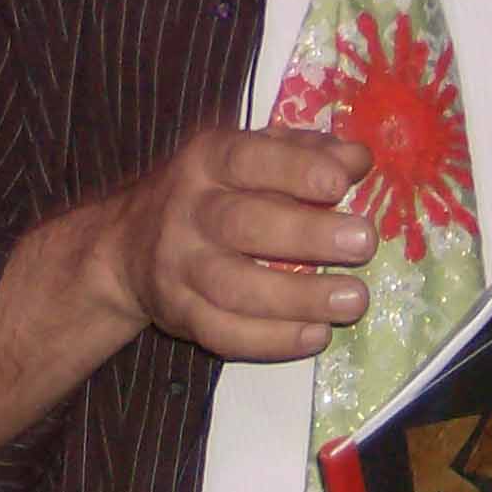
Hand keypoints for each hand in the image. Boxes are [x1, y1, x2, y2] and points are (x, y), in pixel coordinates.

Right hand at [96, 123, 377, 359]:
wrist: (128, 244)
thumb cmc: (213, 191)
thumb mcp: (251, 154)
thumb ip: (305, 151)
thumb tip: (359, 159)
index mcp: (209, 159)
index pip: (249, 158)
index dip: (294, 169)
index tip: (340, 183)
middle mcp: (189, 210)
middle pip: (243, 224)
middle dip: (306, 235)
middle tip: (363, 243)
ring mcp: (180, 266)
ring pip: (235, 287)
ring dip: (298, 297)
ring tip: (354, 299)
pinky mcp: (179, 315)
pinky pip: (225, 334)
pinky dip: (272, 340)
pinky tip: (317, 335)